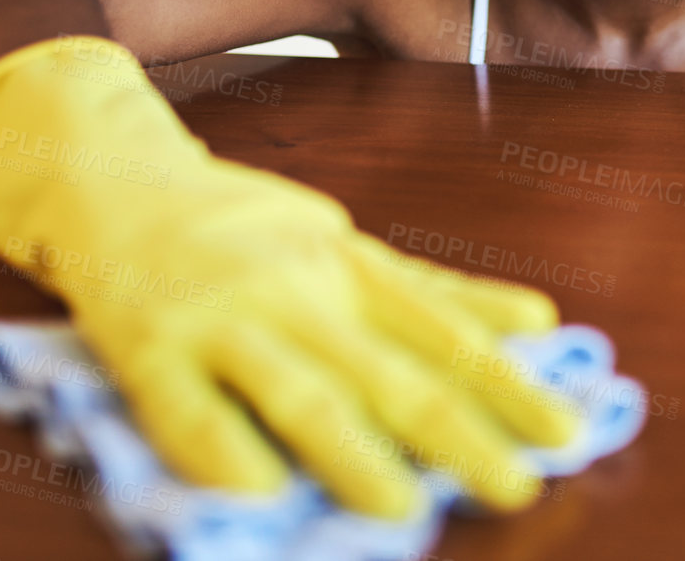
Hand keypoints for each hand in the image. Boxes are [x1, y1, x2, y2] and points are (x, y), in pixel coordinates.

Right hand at [0, 36, 579, 518]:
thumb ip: (437, 293)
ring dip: (353, 451)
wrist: (117, 178)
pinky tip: (261, 496)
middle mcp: (297, 288)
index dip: (508, 386)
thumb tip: (538, 320)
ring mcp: (221, 316)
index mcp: (350, 267)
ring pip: (297, 390)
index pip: (444, 334)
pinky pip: (187, 409)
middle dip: (458, 432)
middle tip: (518, 487)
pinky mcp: (147, 346)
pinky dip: (224, 452)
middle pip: (387, 367)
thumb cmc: (245, 227)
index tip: (567, 433)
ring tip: (406, 507)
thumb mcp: (349, 247)